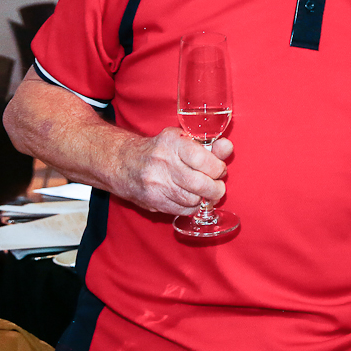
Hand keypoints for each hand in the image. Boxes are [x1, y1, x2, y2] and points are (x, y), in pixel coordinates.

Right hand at [113, 127, 232, 216]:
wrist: (122, 163)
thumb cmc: (159, 150)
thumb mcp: (182, 140)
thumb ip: (208, 146)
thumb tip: (227, 148)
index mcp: (172, 143)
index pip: (203, 160)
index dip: (217, 168)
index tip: (219, 169)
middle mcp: (163, 163)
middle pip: (200, 184)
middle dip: (216, 188)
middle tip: (217, 185)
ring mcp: (156, 184)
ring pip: (193, 200)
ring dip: (204, 198)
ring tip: (204, 191)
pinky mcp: (153, 201)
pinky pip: (182, 210)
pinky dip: (192, 206)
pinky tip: (191, 198)